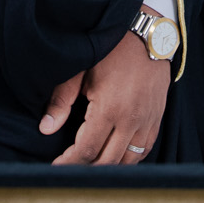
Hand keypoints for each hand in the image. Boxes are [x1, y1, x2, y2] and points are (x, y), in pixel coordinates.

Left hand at [40, 12, 170, 165]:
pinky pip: (145, 149)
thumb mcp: (80, 70)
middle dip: (86, 169)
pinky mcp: (157, 117)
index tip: (56, 166)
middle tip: (69, 169)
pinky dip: (130, 159)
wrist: (147, 33)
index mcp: (110, 108)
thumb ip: (62, 101)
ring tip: (90, 166)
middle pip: (107, 161)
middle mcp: (131, 120)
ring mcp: (147, 120)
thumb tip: (46, 128)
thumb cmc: (111, 48)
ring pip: (129, 160)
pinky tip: (116, 157)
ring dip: (109, 167)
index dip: (69, 162)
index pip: (87, 149)